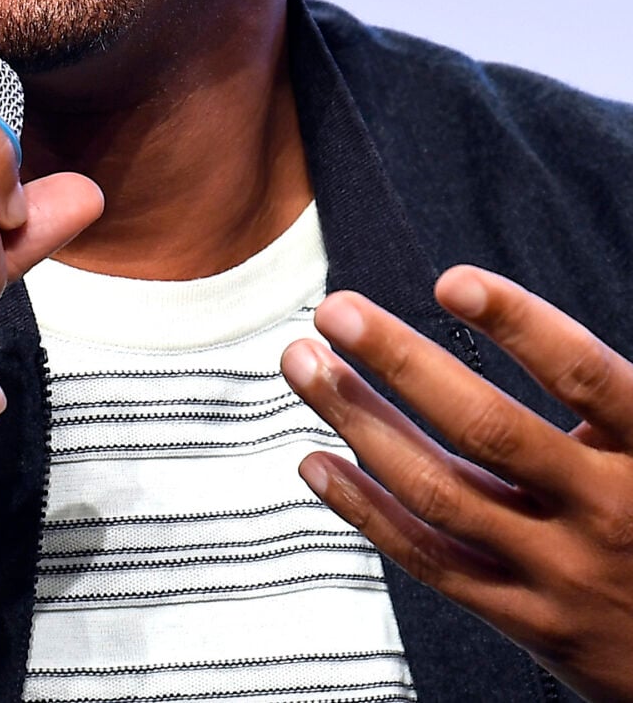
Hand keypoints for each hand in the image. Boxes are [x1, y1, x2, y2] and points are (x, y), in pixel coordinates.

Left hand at [280, 268, 632, 702]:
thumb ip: (603, 391)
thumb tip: (517, 308)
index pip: (582, 375)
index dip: (519, 323)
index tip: (448, 279)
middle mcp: (609, 512)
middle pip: (489, 430)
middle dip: (401, 362)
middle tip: (334, 309)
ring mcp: (565, 574)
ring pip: (441, 494)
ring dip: (360, 422)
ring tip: (301, 362)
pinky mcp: (530, 623)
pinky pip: (432, 562)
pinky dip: (366, 511)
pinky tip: (316, 461)